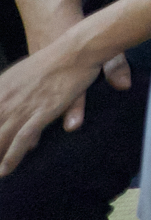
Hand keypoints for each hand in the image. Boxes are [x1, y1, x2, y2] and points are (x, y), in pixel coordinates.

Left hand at [0, 35, 118, 175]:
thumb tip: (5, 111)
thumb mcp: (20, 73)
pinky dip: (12, 157)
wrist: (75, 48)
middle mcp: (5, 99)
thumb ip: (8, 93)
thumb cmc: (52, 58)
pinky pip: (22, 139)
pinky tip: (6, 170)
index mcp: (0, 89)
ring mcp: (23, 106)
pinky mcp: (41, 111)